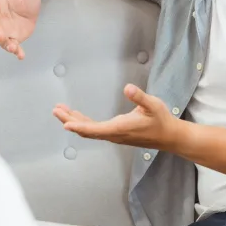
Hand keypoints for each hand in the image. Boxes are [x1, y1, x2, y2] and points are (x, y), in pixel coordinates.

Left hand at [53, 84, 180, 151]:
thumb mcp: (153, 105)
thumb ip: (140, 97)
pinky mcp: (116, 133)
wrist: (169, 136)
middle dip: (70, 121)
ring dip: (75, 121)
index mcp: (120, 128)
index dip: (79, 127)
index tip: (65, 124)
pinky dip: (83, 123)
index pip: (95, 130)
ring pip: (90, 131)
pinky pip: (95, 130)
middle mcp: (114, 134)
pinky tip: (77, 117)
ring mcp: (114, 135)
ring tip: (61, 110)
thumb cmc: (161, 120)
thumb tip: (127, 88)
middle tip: (56, 110)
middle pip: (87, 131)